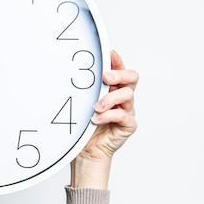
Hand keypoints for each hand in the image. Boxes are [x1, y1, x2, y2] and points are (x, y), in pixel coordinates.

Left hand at [71, 50, 137, 188]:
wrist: (85, 150)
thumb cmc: (83, 125)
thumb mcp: (82, 102)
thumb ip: (85, 88)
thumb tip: (71, 70)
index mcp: (113, 88)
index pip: (121, 69)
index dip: (118, 61)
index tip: (111, 54)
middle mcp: (122, 97)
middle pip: (132, 78)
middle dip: (120, 74)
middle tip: (106, 77)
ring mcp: (127, 111)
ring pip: (127, 95)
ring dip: (110, 98)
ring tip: (96, 107)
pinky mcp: (128, 125)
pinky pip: (124, 116)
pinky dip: (109, 116)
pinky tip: (96, 119)